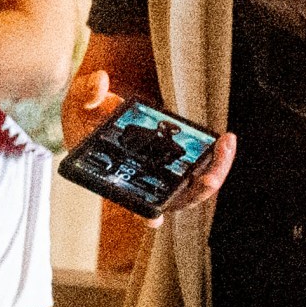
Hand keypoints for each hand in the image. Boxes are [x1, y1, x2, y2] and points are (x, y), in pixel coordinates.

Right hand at [62, 67, 233, 217]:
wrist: (97, 109)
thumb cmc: (84, 113)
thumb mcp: (79, 99)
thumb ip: (88, 92)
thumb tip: (101, 86)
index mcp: (114, 177)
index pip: (131, 202)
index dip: (144, 213)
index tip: (154, 220)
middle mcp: (142, 182)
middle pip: (175, 200)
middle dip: (196, 191)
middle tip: (210, 176)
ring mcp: (161, 173)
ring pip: (193, 187)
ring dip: (215, 171)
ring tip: (226, 144)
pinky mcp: (176, 160)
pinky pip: (201, 168)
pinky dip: (215, 157)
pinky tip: (225, 139)